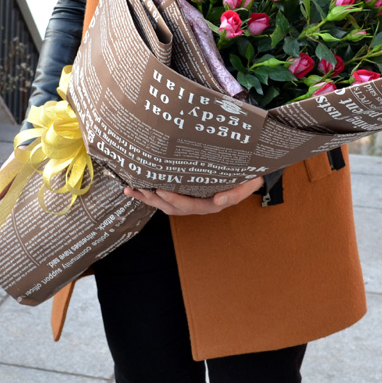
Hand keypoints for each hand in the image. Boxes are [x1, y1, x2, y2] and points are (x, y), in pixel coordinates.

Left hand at [124, 176, 264, 215]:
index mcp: (211, 204)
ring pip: (165, 204)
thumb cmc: (248, 178)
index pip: (189, 205)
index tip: (161, 190)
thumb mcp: (247, 185)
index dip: (174, 199)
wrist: (249, 176)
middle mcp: (199, 205)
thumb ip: (235, 194)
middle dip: (154, 199)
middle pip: (172, 207)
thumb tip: (218, 199)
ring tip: (132, 189)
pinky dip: (151, 194)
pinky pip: (166, 198)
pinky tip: (138, 188)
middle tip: (139, 188)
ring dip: (148, 198)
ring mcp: (191, 201)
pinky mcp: (186, 195)